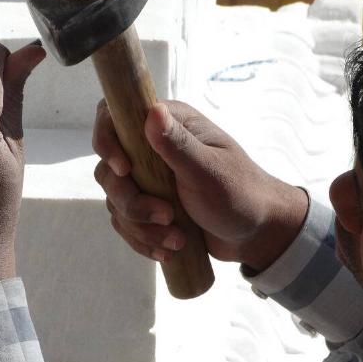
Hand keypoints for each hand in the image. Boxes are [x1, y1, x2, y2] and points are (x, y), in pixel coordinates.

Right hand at [93, 99, 307, 270]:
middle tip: (166, 217)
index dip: (107, 142)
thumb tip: (152, 111)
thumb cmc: (240, 193)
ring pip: (115, 201)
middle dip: (132, 202)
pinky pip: (125, 223)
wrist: (255, 234)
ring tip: (176, 240)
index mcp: (167, 125)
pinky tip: (168, 250)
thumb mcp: (208, 170)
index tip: (124, 171)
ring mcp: (146, 179)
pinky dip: (142, 240)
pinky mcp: (146, 206)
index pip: (114, 118)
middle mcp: (151, 148)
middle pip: (109, 171)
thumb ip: (178, 144)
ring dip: (141, 227)